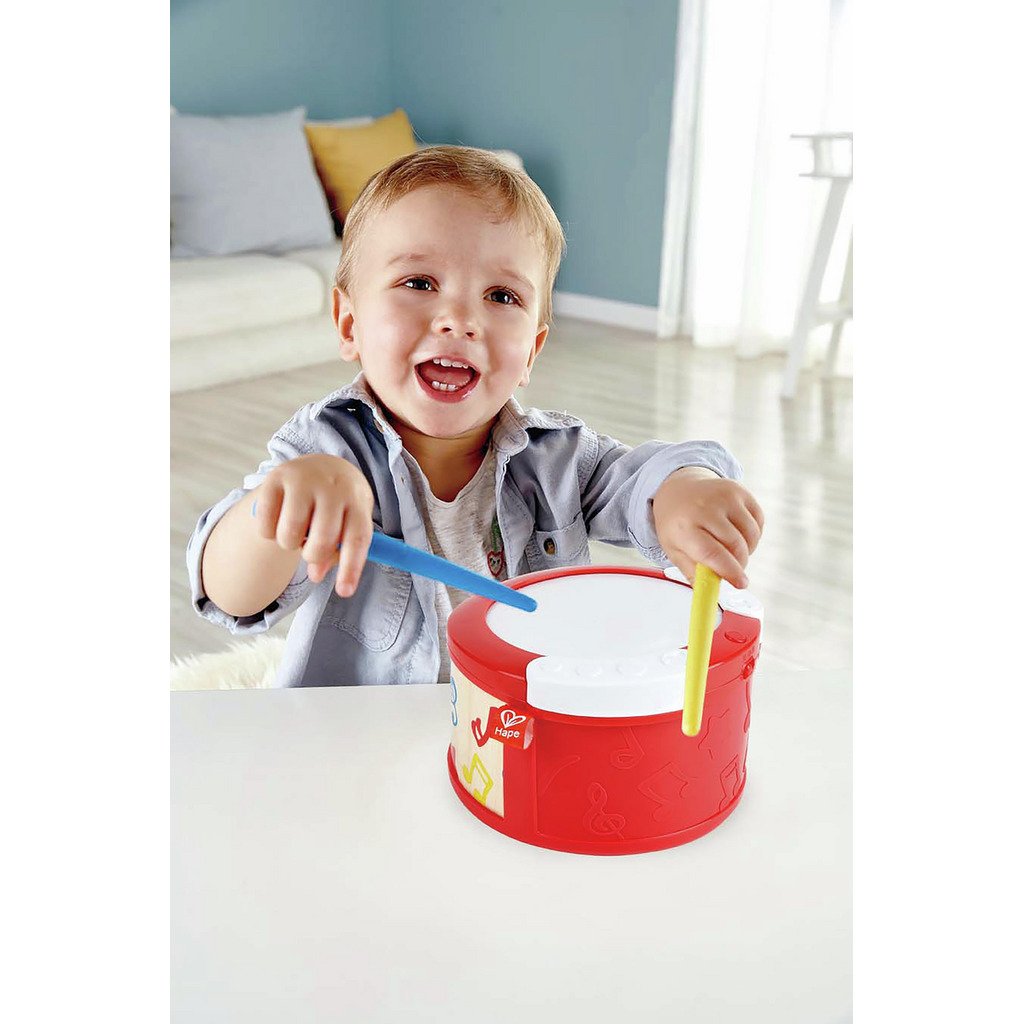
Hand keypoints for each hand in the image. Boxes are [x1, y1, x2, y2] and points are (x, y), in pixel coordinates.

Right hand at [254, 454, 374, 597]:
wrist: (321, 466)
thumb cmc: (338, 507)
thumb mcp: (347, 524)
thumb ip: (336, 553)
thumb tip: (315, 575)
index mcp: (357, 501)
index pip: (357, 539)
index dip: (351, 568)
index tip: (344, 593)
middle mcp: (332, 487)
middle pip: (323, 539)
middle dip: (314, 556)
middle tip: (310, 551)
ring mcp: (303, 479)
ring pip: (290, 533)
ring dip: (289, 545)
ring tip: (296, 534)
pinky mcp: (274, 477)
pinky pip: (265, 524)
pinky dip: (268, 534)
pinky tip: (277, 523)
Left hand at [652, 467, 763, 588]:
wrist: (679, 488)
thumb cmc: (677, 523)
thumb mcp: (674, 550)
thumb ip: (694, 573)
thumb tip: (711, 593)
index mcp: (684, 526)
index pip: (712, 553)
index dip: (730, 572)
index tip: (740, 583)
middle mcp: (705, 508)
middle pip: (735, 546)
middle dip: (739, 564)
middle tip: (733, 569)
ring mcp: (724, 497)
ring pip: (751, 535)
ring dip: (747, 550)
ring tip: (731, 548)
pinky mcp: (739, 491)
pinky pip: (758, 522)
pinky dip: (753, 534)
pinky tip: (738, 533)